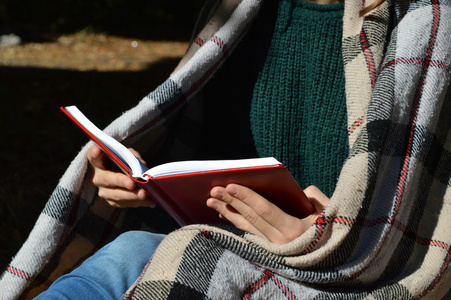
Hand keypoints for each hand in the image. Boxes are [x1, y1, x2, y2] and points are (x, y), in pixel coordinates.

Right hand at [87, 145, 154, 207]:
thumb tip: (141, 166)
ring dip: (131, 195)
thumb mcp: (127, 154)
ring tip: (144, 194)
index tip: (97, 151)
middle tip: (131, 183)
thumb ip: (132, 156)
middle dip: (120, 181)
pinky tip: (150, 201)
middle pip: (107, 179)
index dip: (94, 154)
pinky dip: (139, 202)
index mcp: (98, 162)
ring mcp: (104, 191)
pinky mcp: (113, 201)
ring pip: (116, 195)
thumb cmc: (123, 160)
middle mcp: (97, 177)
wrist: (122, 173)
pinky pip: (125, 203)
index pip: (93, 156)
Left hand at [207, 184, 328, 243]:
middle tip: (213, 190)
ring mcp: (273, 249)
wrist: (337, 263)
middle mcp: (280, 242)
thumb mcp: (330, 212)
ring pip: (246, 227)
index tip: (230, 185)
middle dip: (230, 202)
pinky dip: (235, 222)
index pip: (264, 210)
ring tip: (211, 201)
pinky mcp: (269, 251)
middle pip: (250, 218)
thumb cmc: (334, 233)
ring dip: (227, 212)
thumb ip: (314, 197)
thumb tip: (298, 191)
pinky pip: (249, 234)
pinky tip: (224, 213)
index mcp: (294, 230)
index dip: (246, 197)